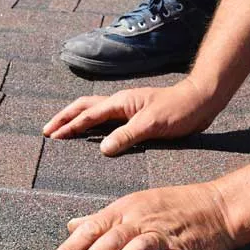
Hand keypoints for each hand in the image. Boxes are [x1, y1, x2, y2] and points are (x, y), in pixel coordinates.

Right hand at [42, 79, 222, 155]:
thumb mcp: (152, 124)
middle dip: (64, 118)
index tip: (52, 137)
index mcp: (120, 103)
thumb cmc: (180, 109)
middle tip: (47, 131)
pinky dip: (91, 125)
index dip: (69, 126)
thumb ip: (126, 135)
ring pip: (93, 112)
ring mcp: (126, 109)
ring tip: (61, 130)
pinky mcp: (134, 116)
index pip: (87, 115)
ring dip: (75, 119)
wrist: (202, 100)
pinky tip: (90, 134)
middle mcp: (120, 103)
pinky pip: (105, 119)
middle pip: (83, 107)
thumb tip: (102, 148)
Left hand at [48, 183, 237, 249]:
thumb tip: (71, 225)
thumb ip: (101, 219)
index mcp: (125, 209)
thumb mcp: (133, 205)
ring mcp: (163, 236)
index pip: (92, 227)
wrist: (218, 208)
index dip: (72, 247)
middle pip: (110, 240)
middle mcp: (142, 220)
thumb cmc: (170, 208)